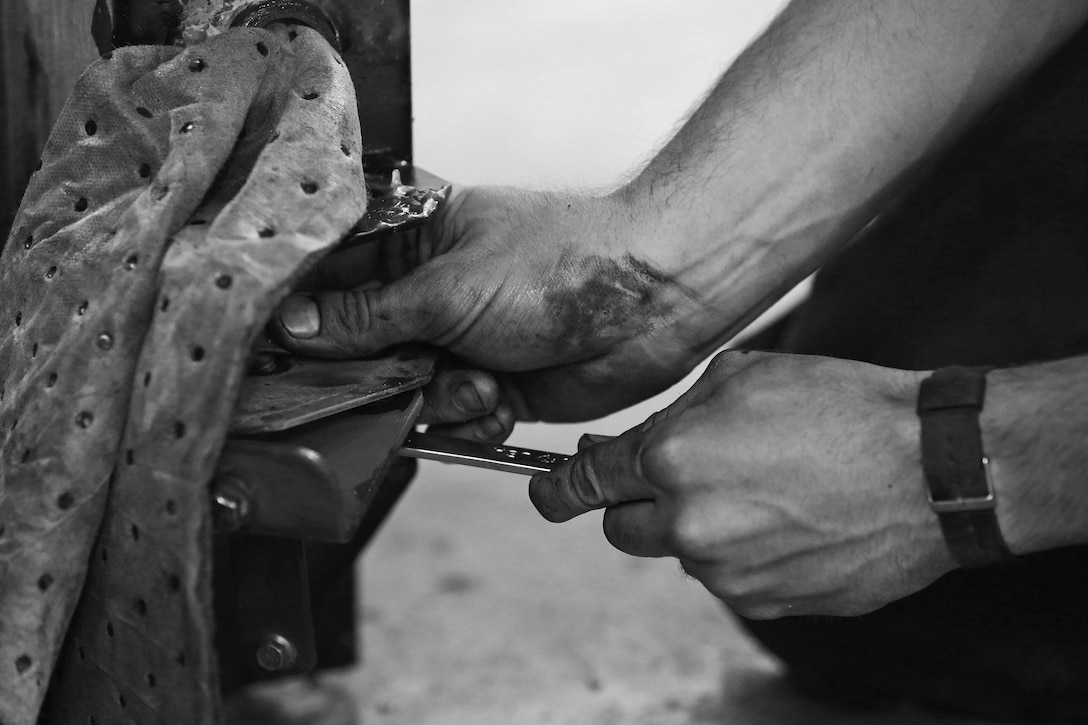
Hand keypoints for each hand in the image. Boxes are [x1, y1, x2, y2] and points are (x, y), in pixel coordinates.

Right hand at [271, 186, 705, 421]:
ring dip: (439, 401)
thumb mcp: (447, 289)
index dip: (308, 320)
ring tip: (483, 383)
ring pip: (405, 394)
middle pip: (360, 350)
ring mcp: (461, 340)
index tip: (289, 354)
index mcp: (412, 243)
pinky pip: (452, 419)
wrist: (650, 302)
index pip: (330, 280)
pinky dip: (472, 420)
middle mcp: (430, 293)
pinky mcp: (493, 382)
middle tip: (410, 375)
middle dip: (383, 375)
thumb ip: (365, 317)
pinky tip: (502, 400)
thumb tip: (292, 327)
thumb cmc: (558, 266)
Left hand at [530, 349, 956, 618]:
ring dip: (699, 528)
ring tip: (765, 491)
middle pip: (621, 530)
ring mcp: (728, 572)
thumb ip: (672, 415)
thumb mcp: (744, 376)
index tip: (547, 495)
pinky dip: (743, 555)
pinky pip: (729, 578)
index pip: (584, 483)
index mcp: (673, 457)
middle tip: (682, 479)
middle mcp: (689, 523)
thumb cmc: (844, 408)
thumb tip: (627, 445)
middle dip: (636, 506)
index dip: (558, 488)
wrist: (932, 470)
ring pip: (680, 554)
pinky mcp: (766, 603)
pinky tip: (790, 521)